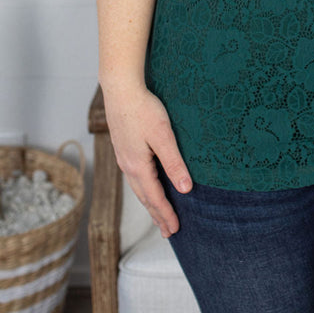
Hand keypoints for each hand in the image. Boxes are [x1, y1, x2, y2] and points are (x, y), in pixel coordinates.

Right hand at [102, 83, 191, 237]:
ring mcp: (123, 157)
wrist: (120, 89)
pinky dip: (143, 188)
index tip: (176, 229)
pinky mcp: (123, 148)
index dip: (166, 214)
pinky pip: (135, 176)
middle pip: (145, 197)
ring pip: (138, 188)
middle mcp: (128, 166)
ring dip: (149, 203)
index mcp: (138, 167)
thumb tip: (186, 189)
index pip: (155, 198)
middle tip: (168, 232)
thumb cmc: (143, 109)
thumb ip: (174, 163)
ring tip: (158, 215)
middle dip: (157, 215)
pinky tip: (146, 185)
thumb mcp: (163, 136)